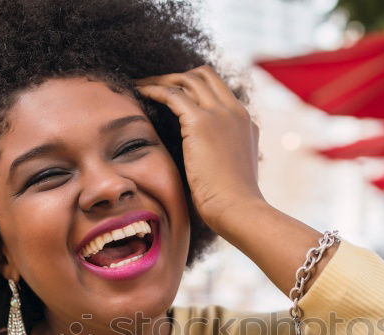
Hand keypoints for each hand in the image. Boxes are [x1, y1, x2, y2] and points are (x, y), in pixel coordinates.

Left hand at [135, 66, 264, 233]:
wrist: (238, 210)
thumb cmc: (231, 204)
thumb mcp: (230, 173)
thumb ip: (219, 158)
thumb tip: (199, 163)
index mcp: (245, 122)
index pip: (218, 91)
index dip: (193, 89)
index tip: (171, 97)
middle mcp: (235, 111)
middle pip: (204, 75)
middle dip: (176, 77)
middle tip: (152, 87)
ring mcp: (221, 113)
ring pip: (187, 78)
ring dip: (161, 80)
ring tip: (139, 88)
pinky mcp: (202, 121)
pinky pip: (172, 93)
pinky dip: (153, 90)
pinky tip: (138, 94)